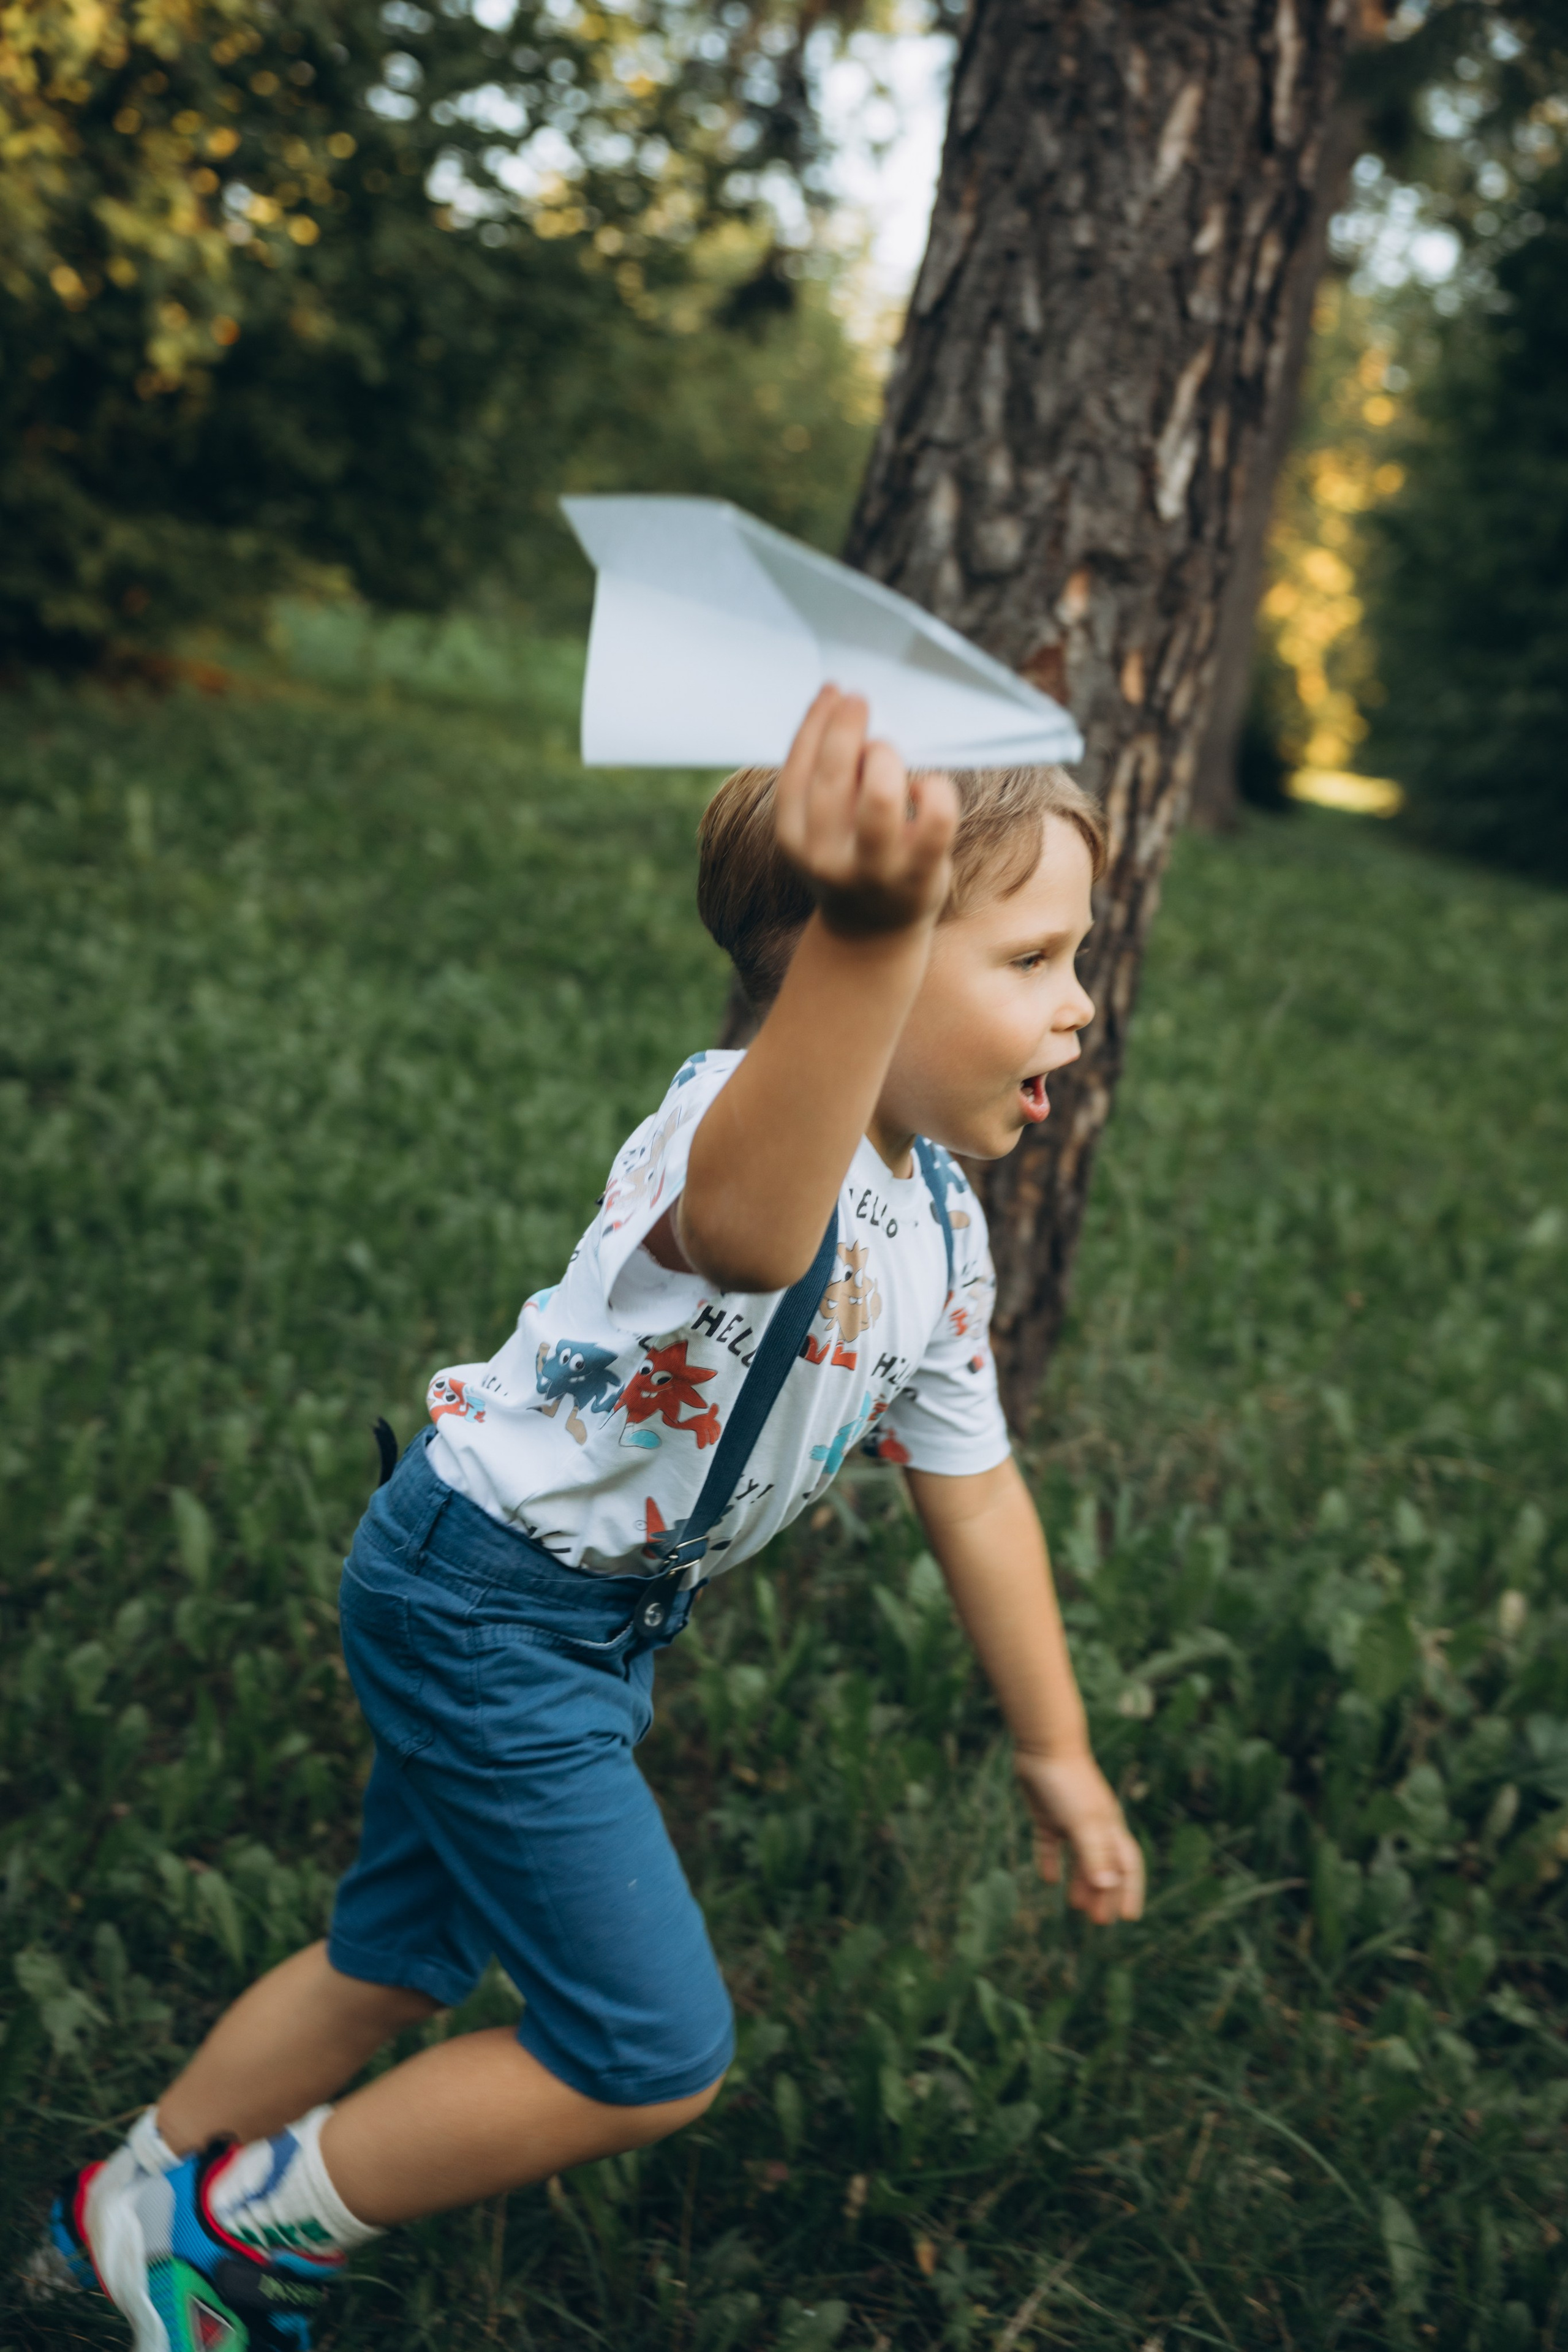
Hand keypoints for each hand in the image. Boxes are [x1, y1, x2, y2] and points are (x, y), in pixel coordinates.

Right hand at [774, 686, 956, 941]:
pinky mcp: (918, 877)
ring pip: (880, 798)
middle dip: (847, 728)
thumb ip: (826, 784)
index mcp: (793, 839)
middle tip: (860, 701)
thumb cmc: (850, 860)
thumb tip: (846, 713)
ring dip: (885, 759)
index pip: (796, 771)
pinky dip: (935, 791)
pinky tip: (927, 785)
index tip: (833, 691)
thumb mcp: (821, 828)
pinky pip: (935, 822)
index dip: (814, 725)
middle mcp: (826, 856)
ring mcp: (873, 870)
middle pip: (833, 778)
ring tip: (886, 750)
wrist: (872, 934)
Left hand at [1014, 1748, 1144, 1924]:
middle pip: (1104, 1867)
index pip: (1127, 1866)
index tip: (1129, 1917)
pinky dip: (1050, 1862)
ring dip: (1080, 1883)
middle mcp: (1093, 1826)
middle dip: (1104, 1894)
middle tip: (1099, 1921)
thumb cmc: (1069, 1783)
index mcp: (1109, 1828)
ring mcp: (1070, 1820)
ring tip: (1076, 1907)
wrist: (1044, 1744)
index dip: (1129, 1891)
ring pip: (1079, 1859)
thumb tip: (1108, 1886)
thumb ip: (1095, 1854)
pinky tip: (1048, 1879)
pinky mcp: (1047, 1814)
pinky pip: (1050, 1845)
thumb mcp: (1083, 1822)